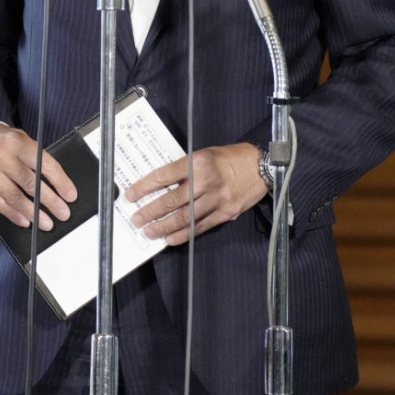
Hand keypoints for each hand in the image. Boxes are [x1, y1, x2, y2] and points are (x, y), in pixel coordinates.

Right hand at [0, 123, 76, 229]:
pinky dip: (13, 214)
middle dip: (50, 202)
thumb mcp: (24, 140)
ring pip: (14, 197)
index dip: (60, 182)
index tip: (70, 196)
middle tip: (62, 213)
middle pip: (30, 184)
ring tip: (46, 223)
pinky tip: (25, 221)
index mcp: (17, 142)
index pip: (44, 165)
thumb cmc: (6, 142)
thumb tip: (59, 185)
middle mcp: (0, 155)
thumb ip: (37, 158)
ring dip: (32, 213)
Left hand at [124, 142, 266, 245]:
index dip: (144, 187)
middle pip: (171, 200)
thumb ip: (185, 169)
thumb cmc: (232, 158)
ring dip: (163, 227)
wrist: (263, 167)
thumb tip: (162, 185)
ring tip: (149, 232)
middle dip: (150, 211)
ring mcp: (217, 200)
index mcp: (198, 162)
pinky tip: (170, 239)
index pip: (164, 176)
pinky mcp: (225, 214)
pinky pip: (200, 227)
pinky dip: (183, 235)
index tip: (131, 195)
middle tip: (136, 218)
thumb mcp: (205, 155)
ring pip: (184, 217)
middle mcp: (207, 181)